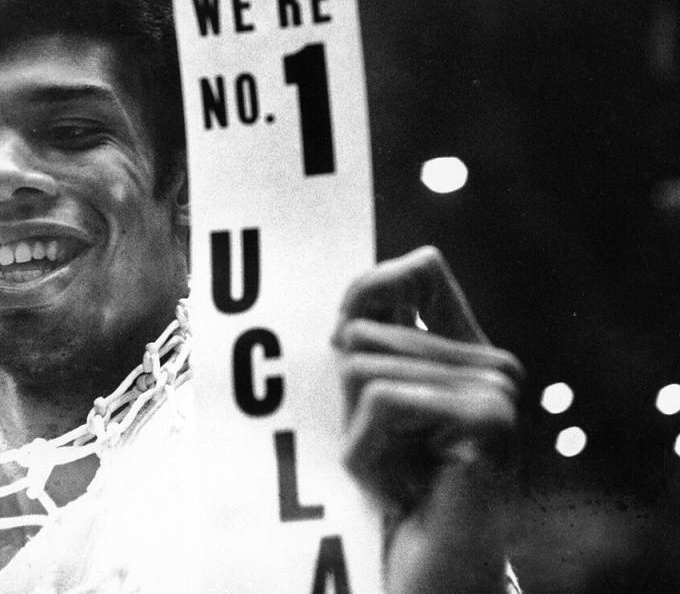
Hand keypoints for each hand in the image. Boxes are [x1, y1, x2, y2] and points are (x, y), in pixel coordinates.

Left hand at [334, 246, 522, 593]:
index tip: (340, 342)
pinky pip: (383, 402)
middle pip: (362, 335)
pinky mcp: (488, 416)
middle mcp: (491, 361)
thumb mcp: (369, 409)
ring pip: (364, 368)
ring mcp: (497, 386)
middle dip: (349, 406)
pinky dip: (367, 453)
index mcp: (464, 351)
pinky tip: (401, 489)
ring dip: (358, 436)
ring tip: (397, 475)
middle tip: (389, 457)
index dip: (367, 294)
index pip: (418, 273)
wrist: (432, 572)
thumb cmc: (394, 491)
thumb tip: (387, 284)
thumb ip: (370, 345)